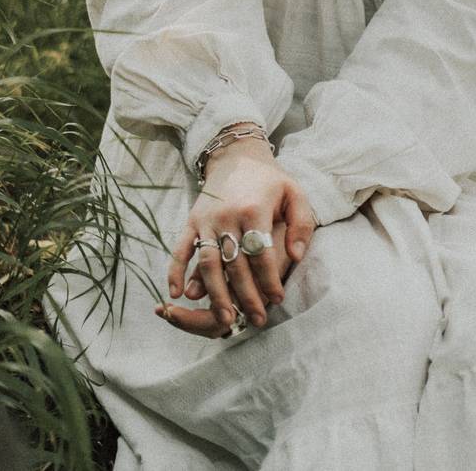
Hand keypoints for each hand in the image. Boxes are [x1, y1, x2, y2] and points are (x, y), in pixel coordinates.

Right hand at [156, 143, 315, 338]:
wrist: (236, 155)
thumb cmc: (269, 180)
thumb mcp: (294, 193)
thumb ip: (300, 224)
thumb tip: (296, 257)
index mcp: (254, 209)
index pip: (262, 254)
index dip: (270, 280)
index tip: (278, 299)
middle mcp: (227, 216)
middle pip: (235, 265)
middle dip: (246, 296)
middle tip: (256, 321)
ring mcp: (206, 220)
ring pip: (208, 263)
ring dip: (215, 294)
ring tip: (225, 319)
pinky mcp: (191, 221)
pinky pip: (180, 249)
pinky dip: (175, 271)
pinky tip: (177, 294)